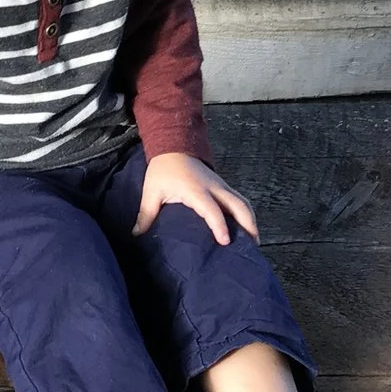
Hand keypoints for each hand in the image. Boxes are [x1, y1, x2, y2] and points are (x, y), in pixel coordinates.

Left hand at [134, 152, 256, 245]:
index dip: (219, 226)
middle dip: (248, 224)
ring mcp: (221, 186)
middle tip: (252, 245)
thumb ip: (146, 214)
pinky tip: (246, 228)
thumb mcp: (152, 191)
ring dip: (251, 220)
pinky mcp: (223, 187)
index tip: (225, 241)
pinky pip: (239, 200)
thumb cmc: (163, 170)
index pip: (212, 210)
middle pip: (239, 205)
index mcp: (196, 190)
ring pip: (243, 202)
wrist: (174, 146)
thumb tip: (136, 234)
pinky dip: (245, 214)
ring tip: (254, 240)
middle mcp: (214, 188)